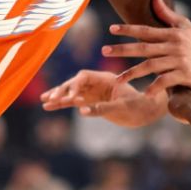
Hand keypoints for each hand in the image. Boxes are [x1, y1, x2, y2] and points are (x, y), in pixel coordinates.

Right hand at [41, 69, 166, 126]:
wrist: (146, 112)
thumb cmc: (138, 107)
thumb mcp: (121, 109)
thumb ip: (101, 109)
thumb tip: (81, 110)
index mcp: (105, 78)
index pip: (84, 77)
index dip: (74, 85)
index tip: (70, 98)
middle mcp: (97, 83)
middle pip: (74, 83)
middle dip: (62, 90)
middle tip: (50, 99)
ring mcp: (94, 92)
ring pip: (72, 92)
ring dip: (59, 96)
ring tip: (44, 101)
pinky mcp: (92, 101)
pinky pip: (74, 102)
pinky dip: (62, 104)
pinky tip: (49, 107)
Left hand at [106, 0, 190, 94]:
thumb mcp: (184, 26)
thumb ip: (166, 13)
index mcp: (171, 34)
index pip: (145, 30)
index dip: (128, 29)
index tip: (111, 29)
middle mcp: (174, 46)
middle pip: (143, 48)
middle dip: (122, 49)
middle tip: (104, 51)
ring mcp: (179, 61)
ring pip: (150, 66)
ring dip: (132, 73)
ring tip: (117, 79)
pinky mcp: (185, 75)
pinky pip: (165, 81)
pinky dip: (154, 87)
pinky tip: (144, 93)